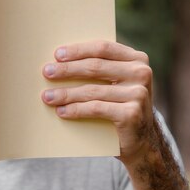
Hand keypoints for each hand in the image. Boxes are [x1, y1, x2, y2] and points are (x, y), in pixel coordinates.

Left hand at [41, 40, 154, 164]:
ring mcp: (138, 94)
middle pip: (95, 66)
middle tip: (47, 72)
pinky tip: (61, 111)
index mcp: (137, 58)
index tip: (57, 55)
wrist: (142, 141)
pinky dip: (75, 110)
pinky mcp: (131, 114)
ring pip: (92, 90)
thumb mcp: (117, 81)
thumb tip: (60, 60)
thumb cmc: (120, 105)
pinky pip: (95, 109)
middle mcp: (141, 73)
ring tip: (47, 96)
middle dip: (67, 70)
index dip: (78, 50)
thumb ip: (100, 67)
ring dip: (66, 93)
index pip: (103, 48)